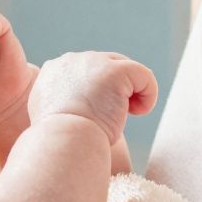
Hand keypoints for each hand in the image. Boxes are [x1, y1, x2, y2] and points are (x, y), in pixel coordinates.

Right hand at [27, 51, 157, 146]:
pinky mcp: (116, 70)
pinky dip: (148, 95)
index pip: (85, 71)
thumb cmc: (62, 141)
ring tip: (123, 116)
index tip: (95, 114)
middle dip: (114, 89)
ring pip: (126, 69)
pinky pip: (144, 75)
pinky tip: (137, 113)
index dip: (97, 91)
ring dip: (130, 93)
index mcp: (53, 70)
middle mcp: (71, 60)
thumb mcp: (56, 117)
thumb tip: (90, 104)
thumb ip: (68, 102)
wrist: (64, 141)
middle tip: (110, 116)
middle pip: (107, 64)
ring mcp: (94, 62)